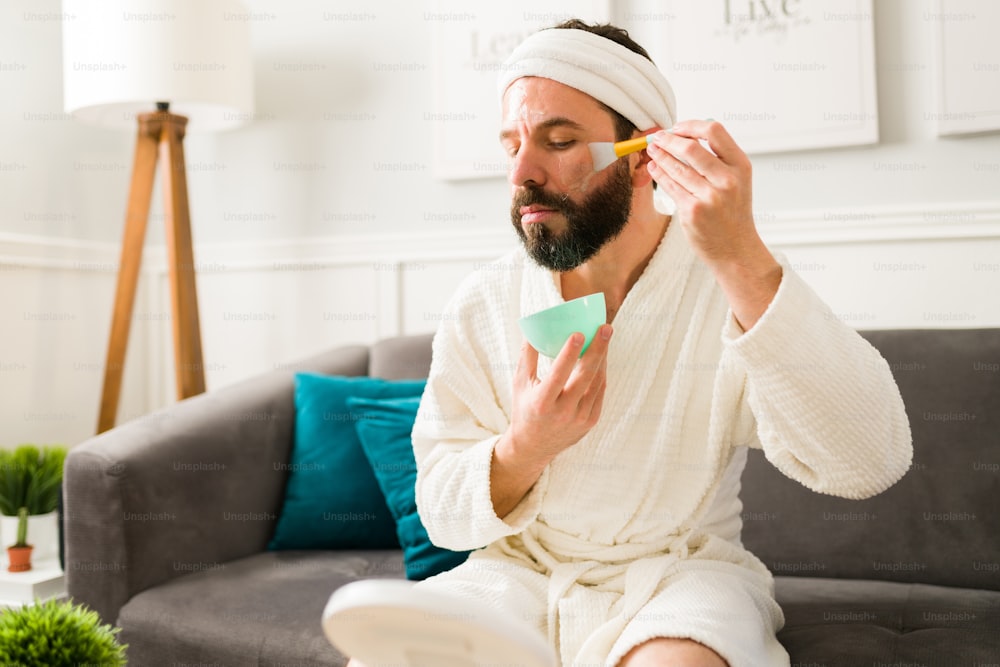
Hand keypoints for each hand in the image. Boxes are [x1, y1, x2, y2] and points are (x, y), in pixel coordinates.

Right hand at [489, 324, 611, 518]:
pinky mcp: (590, 421)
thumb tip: (532, 330)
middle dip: (598, 350)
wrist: (534, 446)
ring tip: (604, 336)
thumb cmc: (524, 409)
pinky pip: (599, 392)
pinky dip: (601, 373)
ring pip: (596, 382)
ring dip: (602, 358)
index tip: (579, 333)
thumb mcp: (519, 385)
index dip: (569, 354)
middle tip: (605, 328)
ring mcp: (579, 418)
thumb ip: (527, 358)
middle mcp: (563, 412)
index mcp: (542, 402)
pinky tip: (602, 357)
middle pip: (585, 376)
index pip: (558, 374)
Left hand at [646, 120, 780, 329]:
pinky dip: (659, 174)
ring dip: (660, 156)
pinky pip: (670, 186)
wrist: (736, 249)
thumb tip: (688, 135)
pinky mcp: (692, 211)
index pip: (715, 131)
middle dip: (669, 140)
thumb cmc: (733, 213)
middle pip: (691, 147)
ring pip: (676, 168)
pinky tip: (654, 168)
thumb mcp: (738, 181)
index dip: (691, 126)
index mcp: (740, 166)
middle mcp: (727, 180)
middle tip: (658, 137)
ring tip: (652, 150)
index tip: (678, 128)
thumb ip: (719, 158)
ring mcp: (709, 196)